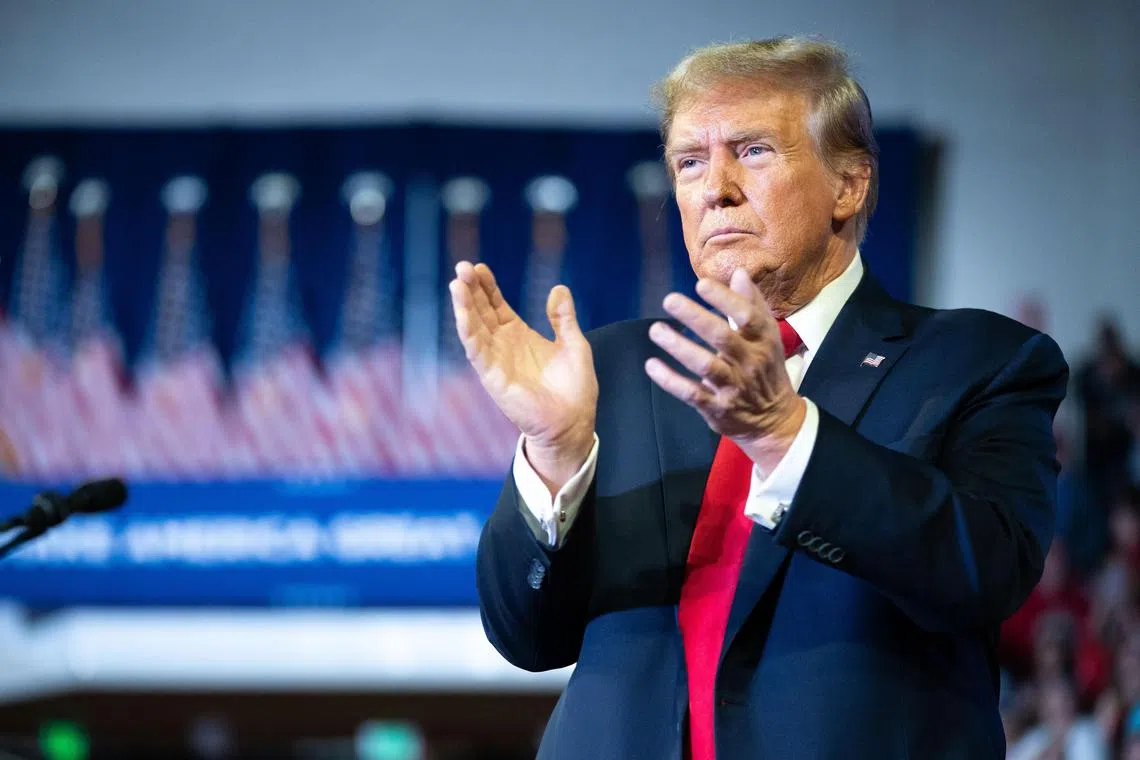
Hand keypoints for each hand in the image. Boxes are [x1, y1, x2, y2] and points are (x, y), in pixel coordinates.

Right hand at [449, 261, 597, 489]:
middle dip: (471, 289)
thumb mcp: (574, 344)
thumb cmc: (574, 389)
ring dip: (463, 307)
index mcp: (519, 336)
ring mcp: (496, 361)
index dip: (487, 287)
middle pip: (481, 312)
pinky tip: (462, 314)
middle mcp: (502, 346)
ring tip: (456, 283)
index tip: (479, 267)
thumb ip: (564, 318)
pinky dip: (468, 332)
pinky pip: (477, 351)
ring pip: (474, 329)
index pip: (496, 305)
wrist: (573, 423)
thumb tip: (559, 288)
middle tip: (462, 267)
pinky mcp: (494, 377)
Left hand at [644, 267, 805, 472]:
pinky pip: (691, 393)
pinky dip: (670, 380)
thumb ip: (752, 304)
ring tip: (656, 330)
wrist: (773, 420)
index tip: (701, 284)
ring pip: (705, 365)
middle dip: (695, 317)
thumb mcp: (767, 336)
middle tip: (670, 300)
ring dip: (678, 346)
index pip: (747, 316)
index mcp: (763, 341)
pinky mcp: (717, 407)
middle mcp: (750, 362)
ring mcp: (733, 387)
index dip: (724, 299)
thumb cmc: (766, 368)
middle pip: (722, 337)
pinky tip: (652, 365)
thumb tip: (739, 273)